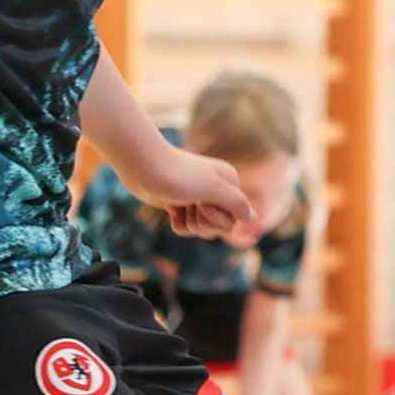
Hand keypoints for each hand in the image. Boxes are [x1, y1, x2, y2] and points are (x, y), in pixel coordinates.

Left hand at [130, 148, 261, 242]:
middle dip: (202, 223)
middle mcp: (217, 191)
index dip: (216, 217)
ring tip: (179, 206)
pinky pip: (187, 227)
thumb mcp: (212, 189)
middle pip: (220, 227)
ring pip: (202, 229)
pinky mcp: (180, 204)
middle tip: (190, 205)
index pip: (235, 218)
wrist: (141, 165)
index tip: (201, 202)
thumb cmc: (177, 174)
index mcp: (229, 184)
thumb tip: (254, 218)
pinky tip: (171, 210)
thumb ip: (236, 203)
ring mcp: (198, 199)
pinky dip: (178, 223)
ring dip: (189, 224)